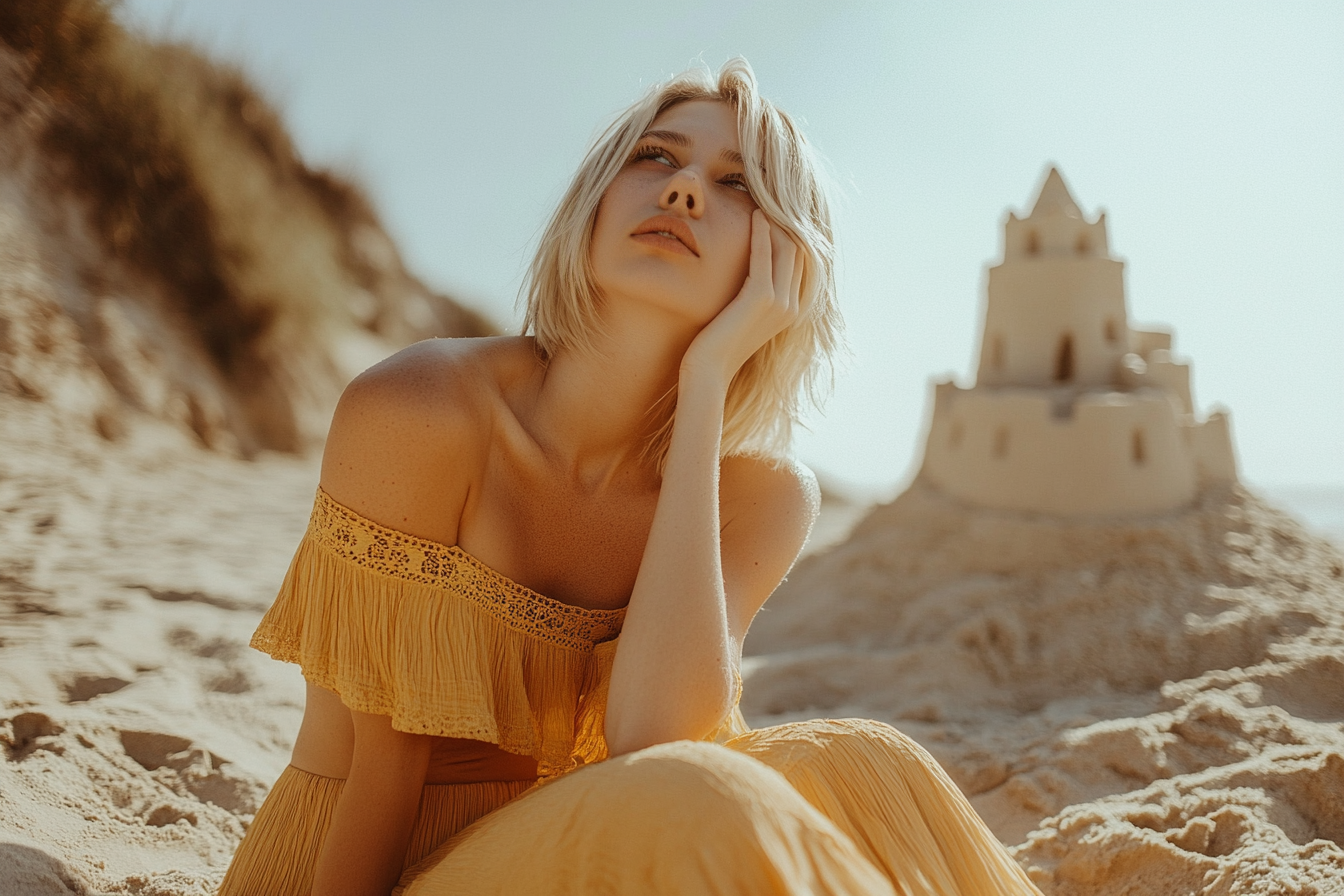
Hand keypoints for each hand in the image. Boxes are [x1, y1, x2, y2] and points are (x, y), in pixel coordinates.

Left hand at [681, 209, 802, 386]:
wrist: (707, 370)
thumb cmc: (717, 343)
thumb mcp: (741, 314)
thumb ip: (752, 293)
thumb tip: (748, 268)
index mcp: (792, 310)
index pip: (800, 262)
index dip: (791, 234)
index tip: (777, 211)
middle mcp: (793, 306)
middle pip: (799, 251)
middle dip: (788, 223)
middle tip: (772, 198)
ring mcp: (780, 303)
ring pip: (787, 248)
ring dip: (776, 222)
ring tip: (762, 200)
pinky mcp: (762, 298)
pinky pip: (765, 255)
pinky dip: (761, 232)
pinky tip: (753, 215)